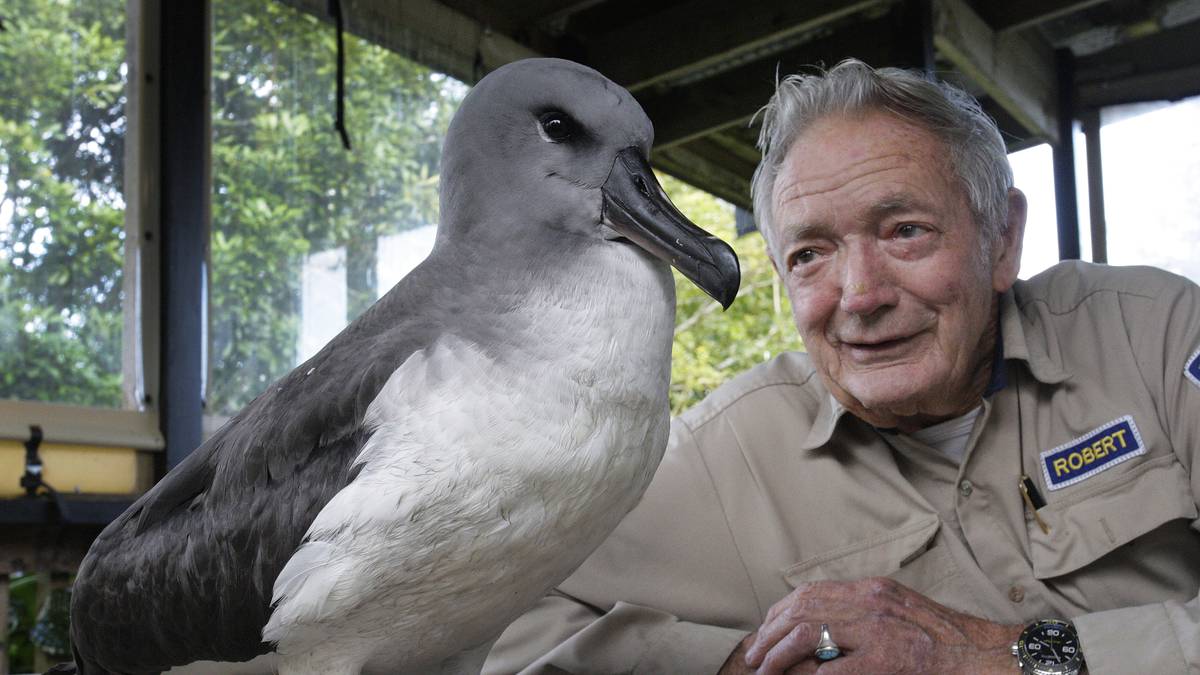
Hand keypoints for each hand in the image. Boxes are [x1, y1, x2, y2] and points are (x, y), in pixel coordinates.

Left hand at [739, 577, 1021, 673]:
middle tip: (755, 656)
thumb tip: (822, 630)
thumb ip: (863, 615)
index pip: (810, 592)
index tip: (764, 631)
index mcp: (873, 590)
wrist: (987, 655)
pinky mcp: (887, 659)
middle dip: (770, 633)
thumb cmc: (947, 641)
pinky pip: (834, 668)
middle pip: (801, 608)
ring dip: (778, 654)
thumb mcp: (899, 613)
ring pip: (807, 632)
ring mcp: (878, 629)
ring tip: (765, 671)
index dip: (779, 612)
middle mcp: (871, 601)